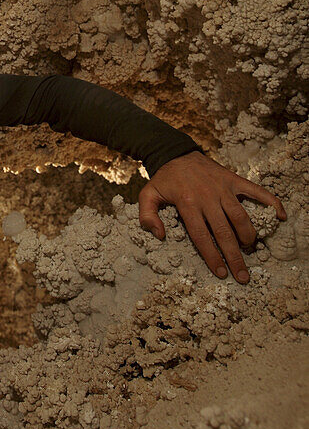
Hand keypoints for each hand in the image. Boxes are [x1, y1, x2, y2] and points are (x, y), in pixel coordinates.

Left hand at [138, 150, 287, 283]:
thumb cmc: (164, 179)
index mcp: (187, 203)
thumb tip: (159, 235)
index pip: (201, 236)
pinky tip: (280, 216)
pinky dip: (270, 202)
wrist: (176, 153)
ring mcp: (222, 187)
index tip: (220, 273)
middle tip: (243, 276)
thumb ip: (147, 216)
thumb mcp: (148, 195)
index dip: (212, 256)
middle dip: (234, 256)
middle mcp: (207, 196)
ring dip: (248, 235)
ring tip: (250, 250)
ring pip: (240, 216)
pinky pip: (255, 191)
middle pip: (223, 231)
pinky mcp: (233, 179)